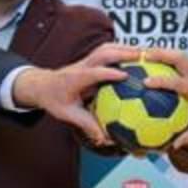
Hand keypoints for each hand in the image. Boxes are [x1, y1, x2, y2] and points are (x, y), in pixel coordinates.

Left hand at [12, 43, 138, 144]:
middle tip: (143, 57)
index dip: (109, 74)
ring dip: (126, 48)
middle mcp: (82, 65)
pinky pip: (107, 51)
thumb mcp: (68, 115)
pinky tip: (136, 55)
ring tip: (145, 53)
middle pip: (103, 53)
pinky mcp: (90, 59)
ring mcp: (86, 60)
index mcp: (75, 79)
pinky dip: (123, 49)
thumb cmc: (55, 100)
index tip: (125, 76)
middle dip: (123, 53)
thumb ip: (87, 125)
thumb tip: (105, 139)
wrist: (42, 85)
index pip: (93, 74)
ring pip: (107, 48)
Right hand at [137, 48, 187, 149]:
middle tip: (140, 57)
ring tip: (142, 54)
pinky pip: (180, 60)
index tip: (146, 82)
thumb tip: (174, 145)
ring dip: (161, 53)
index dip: (162, 81)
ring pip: (178, 55)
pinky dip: (166, 57)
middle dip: (159, 55)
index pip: (179, 83)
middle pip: (178, 58)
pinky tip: (152, 61)